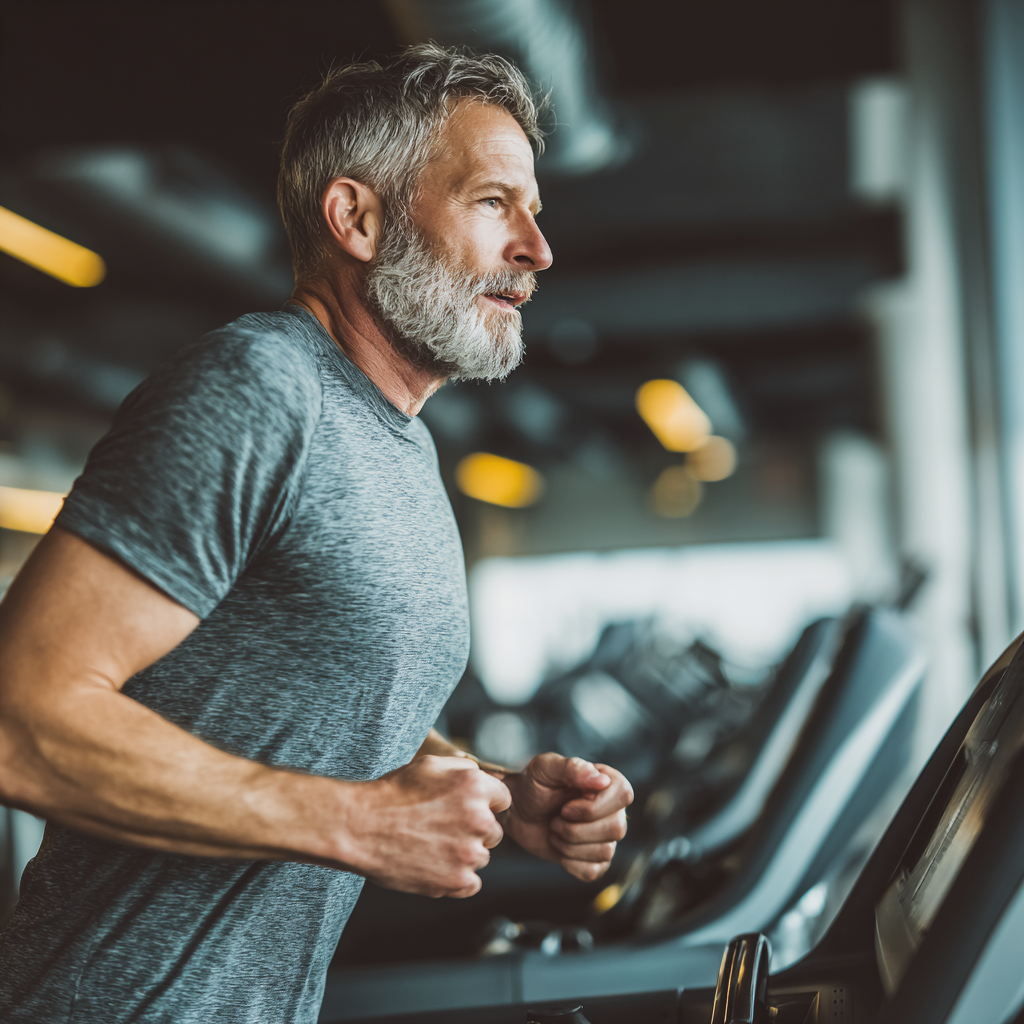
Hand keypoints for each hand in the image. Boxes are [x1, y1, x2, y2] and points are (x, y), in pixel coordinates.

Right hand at [343, 756, 509, 897]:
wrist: (361, 826)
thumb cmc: (393, 794)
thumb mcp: (432, 765)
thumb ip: (466, 769)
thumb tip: (483, 778)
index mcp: (475, 787)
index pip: (503, 800)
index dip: (485, 804)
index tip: (465, 810)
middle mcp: (478, 819)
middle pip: (494, 831)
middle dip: (475, 830)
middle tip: (444, 829)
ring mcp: (468, 853)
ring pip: (482, 857)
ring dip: (464, 854)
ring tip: (433, 846)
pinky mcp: (456, 881)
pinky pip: (472, 883)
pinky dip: (457, 879)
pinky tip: (436, 866)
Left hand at [501, 754, 632, 881]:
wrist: (519, 810)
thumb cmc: (534, 784)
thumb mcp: (546, 768)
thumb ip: (573, 768)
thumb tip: (602, 780)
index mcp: (608, 781)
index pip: (623, 795)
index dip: (594, 808)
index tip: (566, 808)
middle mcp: (613, 809)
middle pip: (616, 828)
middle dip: (576, 829)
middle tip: (555, 820)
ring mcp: (605, 835)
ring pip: (605, 852)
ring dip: (570, 845)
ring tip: (555, 830)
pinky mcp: (594, 858)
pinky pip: (594, 871)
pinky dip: (570, 863)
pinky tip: (559, 847)